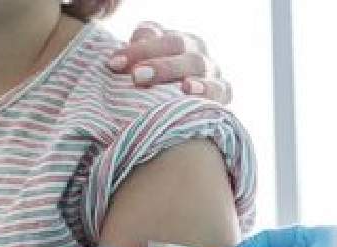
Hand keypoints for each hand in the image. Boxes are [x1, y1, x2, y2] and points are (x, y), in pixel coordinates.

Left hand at [109, 21, 231, 103]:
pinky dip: (206, 88)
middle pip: (176, 44)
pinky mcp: (221, 90)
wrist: (174, 123)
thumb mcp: (136, 76)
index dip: (135, 48)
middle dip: (154, 59)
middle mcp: (191, 48)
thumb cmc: (149, 97)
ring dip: (176, 71)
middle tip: (135, 76)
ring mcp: (208, 68)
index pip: (153, 33)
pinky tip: (190, 91)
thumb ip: (131, 62)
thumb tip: (116, 62)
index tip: (114, 64)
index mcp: (167, 40)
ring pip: (195, 62)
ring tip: (158, 79)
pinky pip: (219, 87)